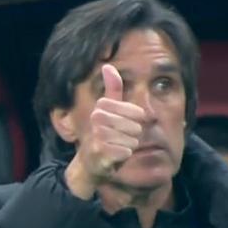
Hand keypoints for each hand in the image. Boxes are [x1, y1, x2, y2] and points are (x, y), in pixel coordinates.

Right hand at [65, 64, 144, 198]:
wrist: (92, 162)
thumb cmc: (105, 133)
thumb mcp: (109, 109)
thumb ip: (112, 89)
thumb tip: (107, 65)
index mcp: (100, 108)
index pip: (132, 110)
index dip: (136, 115)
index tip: (135, 119)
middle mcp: (96, 120)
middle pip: (133, 125)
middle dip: (134, 132)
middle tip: (125, 136)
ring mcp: (97, 136)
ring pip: (131, 139)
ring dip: (129, 144)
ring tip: (120, 145)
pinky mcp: (99, 153)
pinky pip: (125, 151)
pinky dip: (125, 154)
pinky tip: (116, 154)